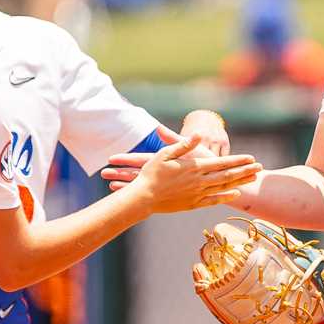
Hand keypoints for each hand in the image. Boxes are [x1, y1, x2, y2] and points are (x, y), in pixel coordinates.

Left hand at [101, 109, 229, 189]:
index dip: (126, 159)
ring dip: (124, 185)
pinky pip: (148, 195)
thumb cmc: (205, 163)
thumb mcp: (191, 150)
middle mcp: (163, 177)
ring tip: (108, 184)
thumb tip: (158, 127)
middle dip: (120, 174)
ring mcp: (165, 187)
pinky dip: (135, 194)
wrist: (220, 184)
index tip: (111, 158)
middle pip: (137, 175)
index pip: (142, 161)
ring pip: (141, 186)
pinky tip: (124, 196)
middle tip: (103, 173)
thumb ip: (173, 139)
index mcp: (166, 164)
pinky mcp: (169, 195)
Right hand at [128, 134, 260, 214]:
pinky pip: (213, 200)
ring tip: (253, 178)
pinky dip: (225, 196)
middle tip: (260, 167)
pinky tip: (235, 193)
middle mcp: (199, 181)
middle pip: (227, 175)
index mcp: (194, 167)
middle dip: (245, 171)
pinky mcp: (193, 204)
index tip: (251, 158)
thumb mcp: (165, 154)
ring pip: (223, 187)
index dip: (238, 160)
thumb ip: (184, 145)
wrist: (143, 198)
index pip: (222, 162)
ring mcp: (197, 194)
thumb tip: (198, 135)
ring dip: (240, 182)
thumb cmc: (151, 173)